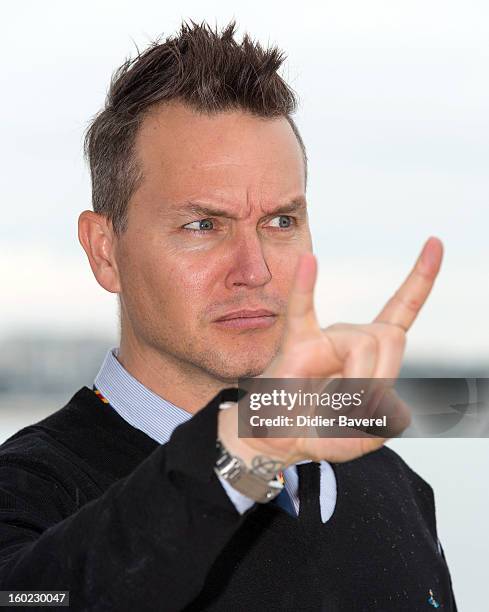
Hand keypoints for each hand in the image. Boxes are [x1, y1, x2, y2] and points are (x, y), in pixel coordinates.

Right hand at [218, 237, 442, 467]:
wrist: (279, 441)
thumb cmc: (319, 431)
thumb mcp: (367, 434)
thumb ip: (389, 421)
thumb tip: (387, 397)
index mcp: (370, 352)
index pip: (401, 309)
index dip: (420, 278)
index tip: (435, 243)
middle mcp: (348, 337)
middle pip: (391, 338)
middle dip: (381, 377)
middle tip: (355, 406)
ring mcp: (323, 338)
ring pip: (362, 344)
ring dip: (355, 385)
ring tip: (329, 406)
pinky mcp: (298, 344)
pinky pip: (303, 311)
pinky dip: (306, 287)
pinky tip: (310, 262)